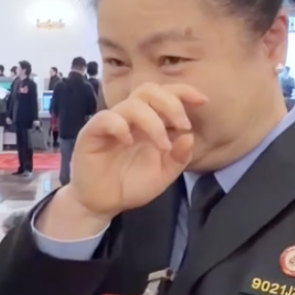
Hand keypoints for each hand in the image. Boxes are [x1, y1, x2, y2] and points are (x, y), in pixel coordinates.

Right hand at [41, 85, 206, 237]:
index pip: (165, 95)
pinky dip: (120, 126)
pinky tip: (128, 141)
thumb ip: (179, 158)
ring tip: (162, 145)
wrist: (103, 204)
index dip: (184, 92)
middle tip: (183, 124)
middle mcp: (130, 118)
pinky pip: (106, 119)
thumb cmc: (131, 185)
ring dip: (153, 122)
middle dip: (171, 103)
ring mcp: (111, 123)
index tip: (203, 101)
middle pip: (149, 90)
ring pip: (132, 104)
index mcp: (149, 122)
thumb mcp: (163, 175)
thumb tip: (189, 136)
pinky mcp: (92, 133)